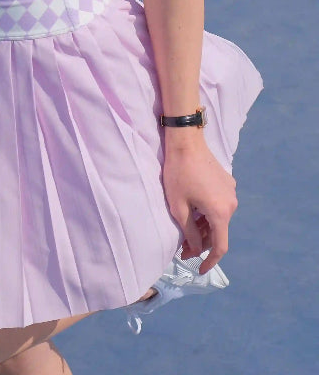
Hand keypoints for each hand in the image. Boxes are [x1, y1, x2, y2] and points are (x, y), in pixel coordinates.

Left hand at [161, 132, 237, 274]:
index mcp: (220, 213)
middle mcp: (231, 204)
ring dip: (204, 228)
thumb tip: (196, 249)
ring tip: (186, 232)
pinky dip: (208, 214)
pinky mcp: (227, 183)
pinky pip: (219, 205)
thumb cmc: (178, 173)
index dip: (210, 261)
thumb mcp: (179, 206)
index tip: (199, 270)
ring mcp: (231, 192)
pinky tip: (193, 212)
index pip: (220, 247)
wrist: (186, 141)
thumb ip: (189, 232)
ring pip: (219, 219)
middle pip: (219, 233)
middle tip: (182, 249)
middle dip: (202, 244)